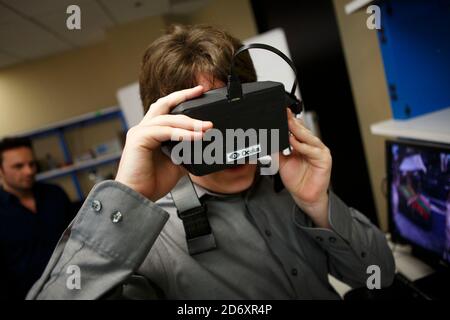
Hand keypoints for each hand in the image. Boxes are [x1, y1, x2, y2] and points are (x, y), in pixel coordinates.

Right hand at [115, 85, 212, 201]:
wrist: (139, 197)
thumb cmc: (152, 181)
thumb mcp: (177, 163)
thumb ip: (186, 151)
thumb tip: (204, 145)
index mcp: (152, 132)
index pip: (167, 109)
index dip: (182, 99)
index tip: (200, 93)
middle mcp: (144, 128)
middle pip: (164, 104)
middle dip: (183, 96)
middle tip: (201, 91)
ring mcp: (140, 132)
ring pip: (168, 119)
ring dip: (189, 122)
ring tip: (206, 127)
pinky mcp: (138, 139)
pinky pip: (164, 131)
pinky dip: (181, 133)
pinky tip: (195, 137)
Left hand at [279, 109, 331, 227]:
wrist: (303, 196)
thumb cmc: (295, 179)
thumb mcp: (281, 161)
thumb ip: (277, 149)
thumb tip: (269, 138)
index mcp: (302, 143)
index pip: (296, 128)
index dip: (288, 121)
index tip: (280, 114)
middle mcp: (311, 145)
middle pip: (302, 130)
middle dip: (292, 122)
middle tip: (283, 114)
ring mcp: (319, 151)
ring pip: (308, 137)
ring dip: (297, 131)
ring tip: (288, 124)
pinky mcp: (324, 159)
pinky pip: (312, 150)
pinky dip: (303, 146)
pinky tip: (294, 142)